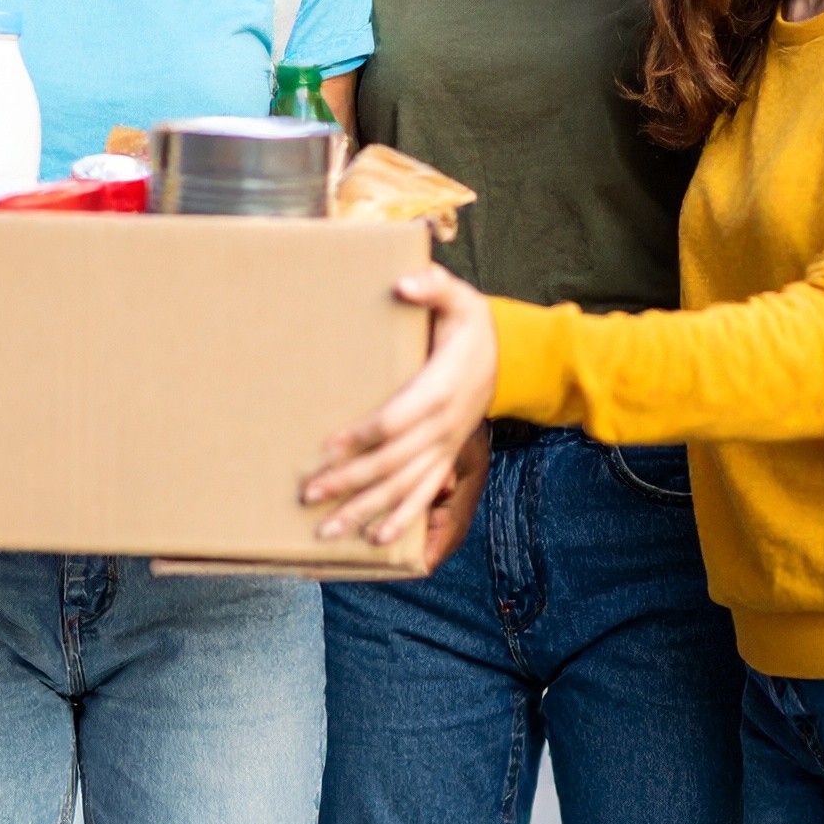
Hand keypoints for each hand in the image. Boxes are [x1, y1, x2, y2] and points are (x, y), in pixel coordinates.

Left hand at [303, 264, 496, 543]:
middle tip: (309, 496)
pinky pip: (424, 495)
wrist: (513, 357)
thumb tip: (404, 284)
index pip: (395, 420)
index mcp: (438, 391)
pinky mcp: (445, 457)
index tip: (328, 446)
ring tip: (327, 531)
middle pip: (392, 463)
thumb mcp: (458, 296)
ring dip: (365, 511)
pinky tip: (375, 539)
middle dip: (350, 482)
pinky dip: (401, 519)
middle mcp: (441, 428)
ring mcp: (444, 448)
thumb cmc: (472, 325)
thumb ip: (432, 286)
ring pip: (403, 488)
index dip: (363, 436)